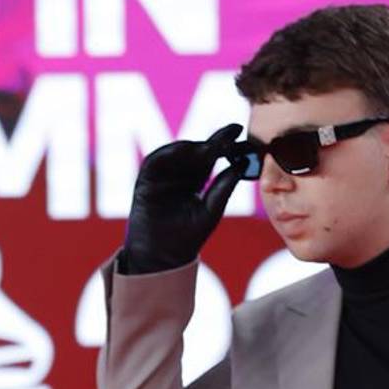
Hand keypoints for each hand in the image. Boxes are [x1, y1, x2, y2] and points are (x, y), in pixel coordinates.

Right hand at [121, 123, 247, 274]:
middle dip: (211, 142)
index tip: (238, 130)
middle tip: (228, 135)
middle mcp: (178, 175)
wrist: (163, 258)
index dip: (223, 143)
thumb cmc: (188, 238)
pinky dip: (167, 153)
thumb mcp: (212, 209)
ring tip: (210, 146)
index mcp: (195, 181)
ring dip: (192, 146)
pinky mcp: (145, 182)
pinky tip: (183, 149)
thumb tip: (243, 163)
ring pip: (175, 153)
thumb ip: (224, 186)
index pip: (210, 157)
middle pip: (194, 151)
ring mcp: (161, 177)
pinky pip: (154, 161)